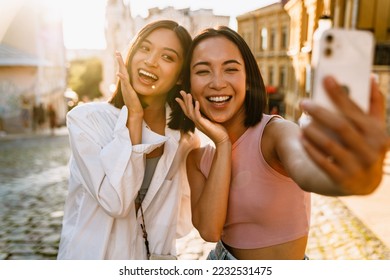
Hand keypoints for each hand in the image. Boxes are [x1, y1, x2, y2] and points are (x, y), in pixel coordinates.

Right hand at [115, 51, 143, 119]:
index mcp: (127, 83)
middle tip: (117, 52)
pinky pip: (125, 83)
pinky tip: (119, 73)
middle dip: (119, 61)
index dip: (122, 63)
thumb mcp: (133, 93)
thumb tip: (131, 84)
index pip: (124, 71)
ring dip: (120, 65)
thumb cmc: (134, 103)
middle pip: (121, 70)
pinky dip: (122, 78)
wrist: (134, 111)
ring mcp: (126, 87)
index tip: (119, 55)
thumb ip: (131, 88)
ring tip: (118, 57)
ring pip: (122, 74)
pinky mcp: (128, 91)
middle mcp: (125, 84)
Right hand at [175, 91, 228, 144]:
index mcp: (197, 121)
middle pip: (187, 110)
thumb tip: (207, 109)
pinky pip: (198, 116)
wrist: (222, 140)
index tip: (179, 97)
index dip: (184, 104)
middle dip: (184, 101)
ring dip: (189, 103)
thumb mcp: (211, 120)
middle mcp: (196, 122)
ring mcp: (199, 124)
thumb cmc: (218, 131)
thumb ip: (207, 116)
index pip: (188, 111)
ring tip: (188, 94)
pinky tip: (197, 102)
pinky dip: (196, 109)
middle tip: (181, 92)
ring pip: (190, 112)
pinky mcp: (203, 125)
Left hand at [300, 76, 388, 194]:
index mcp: (378, 134)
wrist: (365, 183)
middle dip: (319, 112)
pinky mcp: (342, 179)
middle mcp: (370, 151)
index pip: (356, 110)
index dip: (341, 93)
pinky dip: (310, 148)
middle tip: (303, 102)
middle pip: (340, 126)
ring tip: (302, 120)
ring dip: (311, 130)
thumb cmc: (366, 146)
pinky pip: (321, 161)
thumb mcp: (375, 128)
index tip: (326, 78)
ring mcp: (356, 167)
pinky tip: (301, 137)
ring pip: (328, 144)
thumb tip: (371, 77)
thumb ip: (374, 104)